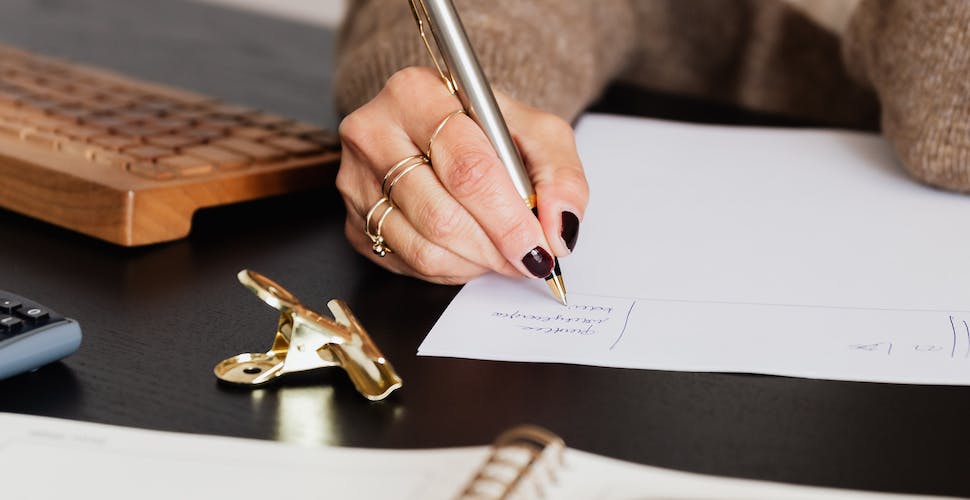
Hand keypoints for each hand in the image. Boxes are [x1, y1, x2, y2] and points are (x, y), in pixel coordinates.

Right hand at [336, 67, 587, 284]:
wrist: (441, 128)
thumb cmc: (487, 130)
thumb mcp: (537, 132)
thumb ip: (560, 175)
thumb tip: (559, 229)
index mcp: (416, 93)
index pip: (467, 168)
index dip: (509, 218)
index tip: (540, 246)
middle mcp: (374, 132)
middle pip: (442, 214)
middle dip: (495, 248)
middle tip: (528, 259)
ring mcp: (355, 180)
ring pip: (423, 246)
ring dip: (475, 262)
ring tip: (501, 253)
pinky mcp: (353, 220)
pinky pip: (407, 263)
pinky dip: (450, 269)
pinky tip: (469, 251)